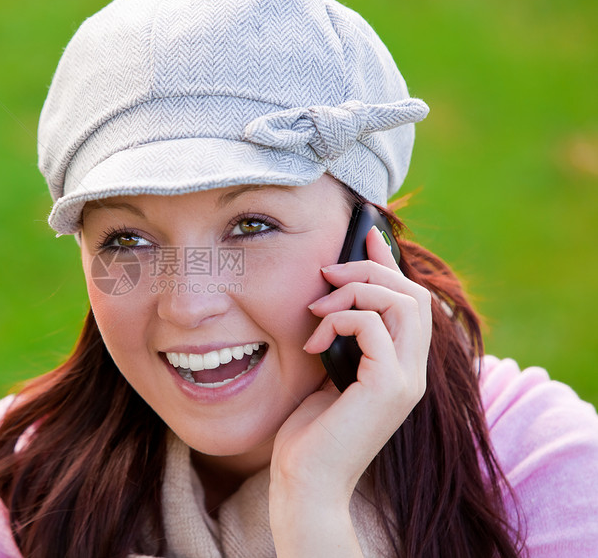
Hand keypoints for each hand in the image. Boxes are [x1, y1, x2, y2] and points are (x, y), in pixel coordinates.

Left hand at [268, 226, 431, 556]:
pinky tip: (312, 345)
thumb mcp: (326, 373)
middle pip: (413, 294)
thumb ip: (340, 339)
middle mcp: (412, 372)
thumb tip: (332, 298)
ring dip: (354, 293)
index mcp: (400, 366)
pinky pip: (373, 326)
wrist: (303, 481)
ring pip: (402, 302)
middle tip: (326, 274)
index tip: (368, 235)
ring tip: (315, 310)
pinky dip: (340, 321)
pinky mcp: (388, 389)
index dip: (392, 263)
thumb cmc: (308, 432)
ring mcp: (404, 381)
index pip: (412, 300)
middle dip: (369, 271)